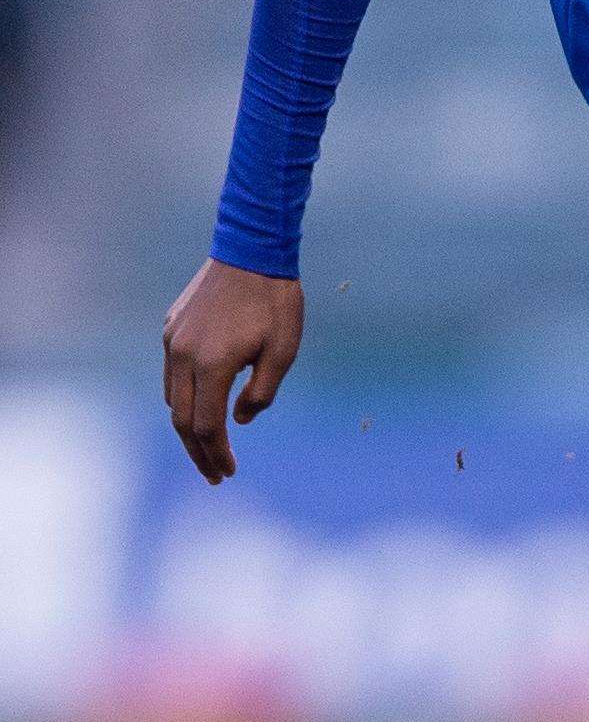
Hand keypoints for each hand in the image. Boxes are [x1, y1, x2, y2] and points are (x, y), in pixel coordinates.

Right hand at [161, 258, 303, 483]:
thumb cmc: (276, 300)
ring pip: (173, 397)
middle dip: (198, 452)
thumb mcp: (284, 349)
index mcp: (211, 365)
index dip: (217, 455)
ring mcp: (172, 340)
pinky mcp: (171, 326)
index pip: (207, 427)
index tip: (227, 473)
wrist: (252, 248)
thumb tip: (238, 420)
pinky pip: (172, 372)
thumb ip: (261, 392)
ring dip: (189, 424)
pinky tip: (201, 401)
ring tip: (208, 443)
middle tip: (214, 474)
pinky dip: (184, 395)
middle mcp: (182, 356)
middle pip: (182, 420)